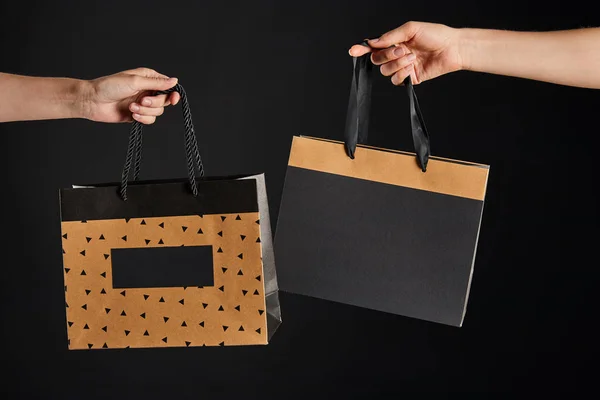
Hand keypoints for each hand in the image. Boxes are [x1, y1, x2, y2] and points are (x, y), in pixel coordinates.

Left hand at [82, 67, 180, 123]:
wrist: (93, 101)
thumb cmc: (110, 86)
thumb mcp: (135, 82)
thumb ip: (156, 83)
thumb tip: (174, 81)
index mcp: (148, 79)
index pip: (167, 86)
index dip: (172, 93)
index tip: (173, 99)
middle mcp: (147, 90)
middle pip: (164, 101)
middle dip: (154, 103)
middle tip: (141, 100)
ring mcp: (142, 103)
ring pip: (157, 112)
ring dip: (145, 111)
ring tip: (131, 107)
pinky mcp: (138, 114)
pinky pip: (150, 120)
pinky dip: (142, 118)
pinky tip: (132, 114)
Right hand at [348, 22, 462, 84]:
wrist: (452, 48)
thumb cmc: (436, 35)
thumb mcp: (411, 29)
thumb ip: (390, 36)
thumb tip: (372, 42)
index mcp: (394, 42)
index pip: (374, 47)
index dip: (362, 49)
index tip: (353, 50)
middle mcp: (396, 55)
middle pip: (377, 60)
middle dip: (386, 55)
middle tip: (401, 50)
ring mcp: (402, 68)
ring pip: (385, 71)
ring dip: (397, 64)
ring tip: (412, 58)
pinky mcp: (410, 79)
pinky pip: (396, 80)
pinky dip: (402, 74)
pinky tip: (412, 67)